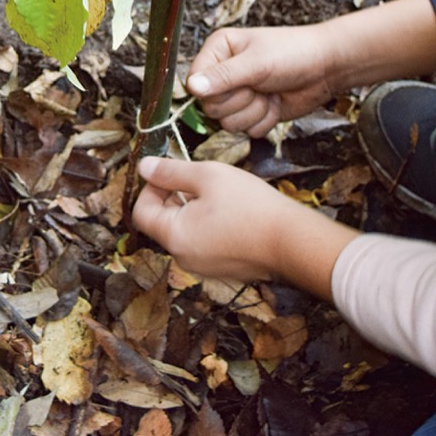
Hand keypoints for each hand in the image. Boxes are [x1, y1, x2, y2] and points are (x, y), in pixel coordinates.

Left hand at [132, 157, 294, 280]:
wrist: (294, 242)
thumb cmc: (250, 206)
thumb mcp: (207, 176)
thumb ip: (170, 171)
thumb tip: (143, 167)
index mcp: (174, 237)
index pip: (141, 211)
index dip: (151, 187)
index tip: (171, 172)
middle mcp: (184, 258)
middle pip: (162, 222)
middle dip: (174, 196)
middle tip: (199, 178)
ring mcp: (204, 267)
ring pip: (184, 231)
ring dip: (192, 208)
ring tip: (219, 193)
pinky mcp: (223, 269)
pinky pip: (203, 242)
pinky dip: (208, 225)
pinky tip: (231, 211)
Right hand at [186, 24, 336, 137]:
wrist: (325, 68)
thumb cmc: (293, 53)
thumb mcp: (257, 63)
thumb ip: (223, 76)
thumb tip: (192, 87)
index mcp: (218, 51)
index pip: (194, 81)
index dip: (214, 90)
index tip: (239, 83)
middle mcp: (222, 73)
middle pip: (210, 107)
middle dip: (240, 101)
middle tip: (259, 86)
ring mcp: (238, 95)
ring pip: (228, 122)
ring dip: (254, 112)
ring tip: (269, 93)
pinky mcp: (252, 112)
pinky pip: (246, 131)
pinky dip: (264, 120)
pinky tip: (275, 103)